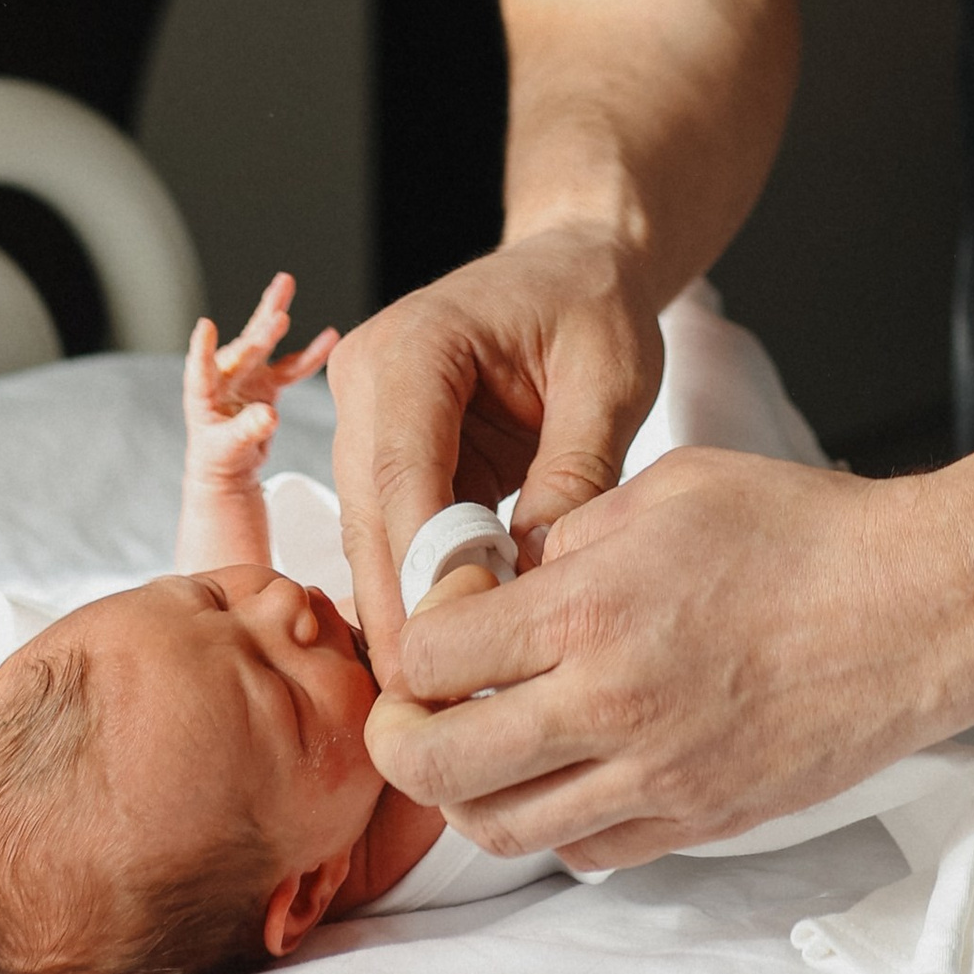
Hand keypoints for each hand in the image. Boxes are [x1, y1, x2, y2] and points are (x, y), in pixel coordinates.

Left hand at [182, 272, 337, 489]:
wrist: (229, 463)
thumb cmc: (218, 457)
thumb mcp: (228, 450)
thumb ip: (248, 430)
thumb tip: (270, 415)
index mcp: (204, 395)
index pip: (201, 370)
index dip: (202, 349)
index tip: (205, 326)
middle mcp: (226, 377)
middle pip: (244, 350)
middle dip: (261, 332)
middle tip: (278, 315)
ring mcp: (248, 376)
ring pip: (264, 342)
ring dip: (275, 314)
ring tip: (285, 282)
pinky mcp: (267, 383)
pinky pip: (292, 367)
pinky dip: (311, 354)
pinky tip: (330, 336)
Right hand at [327, 227, 668, 673]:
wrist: (574, 263)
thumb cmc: (595, 306)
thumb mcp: (610, 381)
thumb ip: (574, 474)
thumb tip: (534, 577)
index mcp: (414, 346)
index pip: (401, 478)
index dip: (423, 574)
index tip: (453, 657)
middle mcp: (365, 378)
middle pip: (372, 520)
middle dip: (406, 613)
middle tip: (441, 710)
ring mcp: (364, 416)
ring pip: (371, 539)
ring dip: (408, 611)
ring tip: (448, 699)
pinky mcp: (383, 452)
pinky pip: (392, 535)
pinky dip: (421, 589)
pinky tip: (455, 653)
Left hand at [362, 448, 973, 866]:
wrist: (918, 607)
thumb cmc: (803, 529)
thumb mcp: (669, 487)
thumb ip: (570, 536)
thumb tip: (504, 581)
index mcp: (593, 608)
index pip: (433, 655)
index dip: (415, 637)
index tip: (444, 616)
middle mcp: (611, 706)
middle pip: (439, 765)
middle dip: (399, 738)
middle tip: (412, 709)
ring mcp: (656, 777)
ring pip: (502, 828)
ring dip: (467, 792)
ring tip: (479, 745)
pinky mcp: (698, 820)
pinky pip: (585, 851)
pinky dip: (551, 819)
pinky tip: (566, 770)